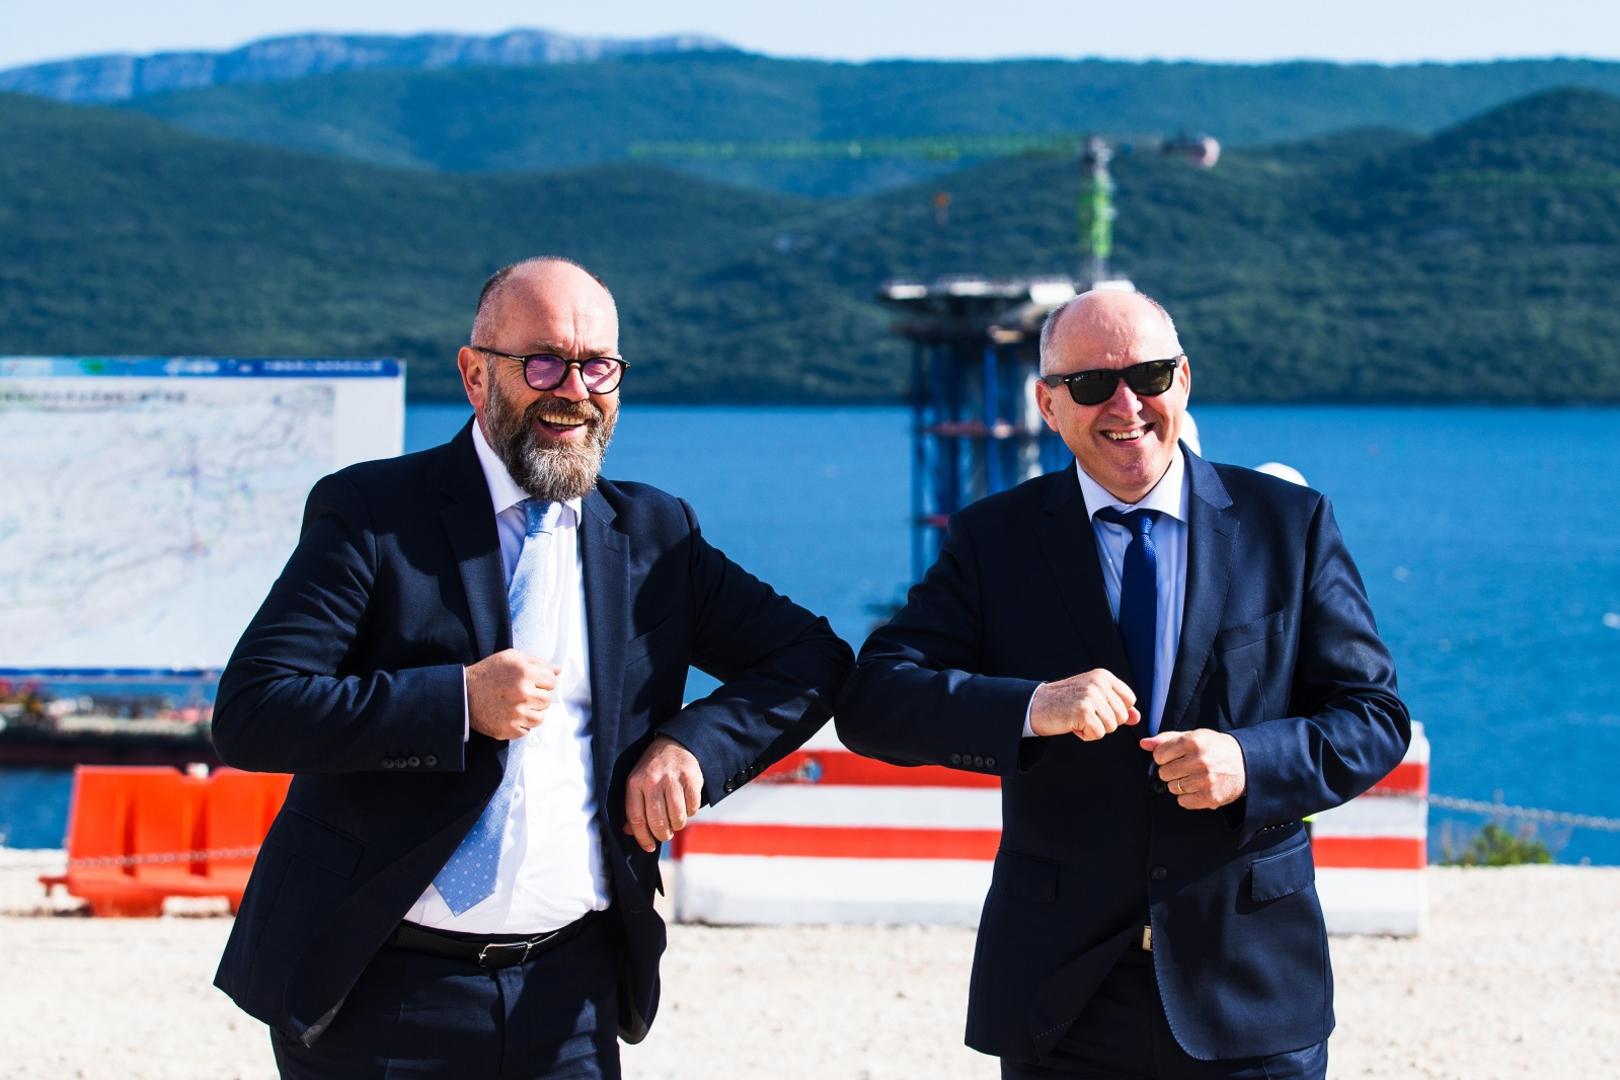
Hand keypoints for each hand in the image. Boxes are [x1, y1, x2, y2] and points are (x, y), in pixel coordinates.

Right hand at [465, 651, 558, 740]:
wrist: (463, 694)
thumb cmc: (488, 673)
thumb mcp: (511, 658)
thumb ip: (537, 662)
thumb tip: (558, 670)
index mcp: (525, 672)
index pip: (552, 681)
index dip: (542, 681)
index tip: (531, 682)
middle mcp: (523, 693)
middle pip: (547, 700)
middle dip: (537, 697)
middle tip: (522, 695)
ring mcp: (517, 713)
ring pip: (540, 717)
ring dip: (531, 712)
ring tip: (517, 706)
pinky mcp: (510, 729)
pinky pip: (527, 730)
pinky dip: (521, 725)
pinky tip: (510, 715)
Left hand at [623, 735, 702, 852]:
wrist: (675, 743)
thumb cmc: (653, 768)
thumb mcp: (637, 782)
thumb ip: (633, 806)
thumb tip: (629, 832)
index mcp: (635, 783)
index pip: (636, 819)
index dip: (643, 838)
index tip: (649, 847)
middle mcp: (652, 781)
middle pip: (657, 821)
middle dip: (662, 834)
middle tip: (665, 835)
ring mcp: (672, 779)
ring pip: (676, 817)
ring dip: (677, 825)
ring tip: (676, 821)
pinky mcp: (691, 778)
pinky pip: (692, 807)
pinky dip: (690, 812)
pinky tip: (686, 806)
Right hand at [1029, 669, 1139, 740]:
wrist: (1035, 705)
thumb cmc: (1063, 702)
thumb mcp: (1093, 699)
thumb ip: (1116, 706)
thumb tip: (1136, 717)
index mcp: (1103, 676)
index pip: (1130, 700)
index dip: (1115, 710)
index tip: (1096, 708)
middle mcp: (1099, 683)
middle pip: (1122, 716)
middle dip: (1104, 721)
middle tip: (1083, 714)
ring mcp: (1091, 696)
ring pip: (1111, 727)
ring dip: (1094, 728)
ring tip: (1076, 718)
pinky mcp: (1083, 711)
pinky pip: (1098, 734)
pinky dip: (1085, 735)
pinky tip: (1072, 724)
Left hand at [1140, 730, 1246, 809]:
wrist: (1245, 762)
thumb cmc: (1214, 748)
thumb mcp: (1193, 736)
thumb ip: (1166, 739)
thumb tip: (1144, 743)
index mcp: (1193, 741)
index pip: (1159, 754)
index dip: (1163, 757)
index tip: (1172, 757)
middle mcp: (1200, 760)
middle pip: (1164, 772)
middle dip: (1170, 771)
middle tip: (1184, 768)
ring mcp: (1206, 780)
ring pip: (1172, 788)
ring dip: (1179, 784)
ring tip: (1193, 777)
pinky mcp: (1211, 797)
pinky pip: (1183, 801)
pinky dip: (1187, 797)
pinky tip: (1197, 788)